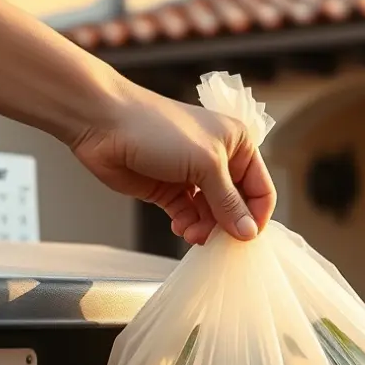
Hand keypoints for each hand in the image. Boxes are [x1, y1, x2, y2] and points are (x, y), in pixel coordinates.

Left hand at [70, 83, 276, 244]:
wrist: (103, 124)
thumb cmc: (158, 129)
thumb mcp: (205, 164)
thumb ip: (228, 202)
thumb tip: (248, 233)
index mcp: (238, 144)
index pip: (260, 189)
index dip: (256, 215)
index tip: (245, 238)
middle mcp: (219, 160)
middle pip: (236, 206)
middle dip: (227, 225)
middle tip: (215, 240)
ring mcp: (192, 176)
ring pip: (212, 215)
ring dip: (205, 229)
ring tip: (191, 234)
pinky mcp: (169, 190)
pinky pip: (188, 216)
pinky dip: (187, 225)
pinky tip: (180, 228)